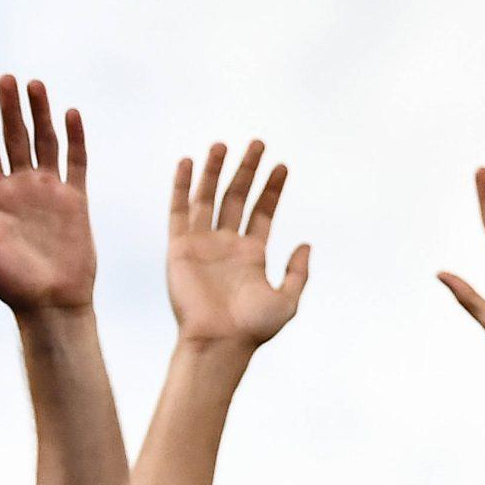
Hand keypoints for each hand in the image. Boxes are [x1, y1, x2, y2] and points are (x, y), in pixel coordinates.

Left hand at [0, 76, 92, 313]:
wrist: (53, 302)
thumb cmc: (11, 283)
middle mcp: (22, 189)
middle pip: (15, 139)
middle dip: (9, 109)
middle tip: (6, 77)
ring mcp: (51, 192)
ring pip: (45, 143)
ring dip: (40, 114)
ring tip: (35, 84)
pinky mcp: (77, 201)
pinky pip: (76, 162)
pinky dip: (76, 138)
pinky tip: (72, 113)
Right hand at [167, 141, 310, 348]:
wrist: (220, 342)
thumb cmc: (253, 328)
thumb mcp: (288, 299)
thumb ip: (298, 271)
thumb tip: (306, 244)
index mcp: (252, 254)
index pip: (263, 212)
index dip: (272, 189)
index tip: (283, 165)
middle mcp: (226, 244)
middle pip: (237, 197)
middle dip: (247, 170)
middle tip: (258, 142)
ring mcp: (202, 243)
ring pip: (209, 198)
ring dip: (215, 171)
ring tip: (224, 144)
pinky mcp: (180, 247)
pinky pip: (179, 210)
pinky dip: (182, 186)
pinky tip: (188, 162)